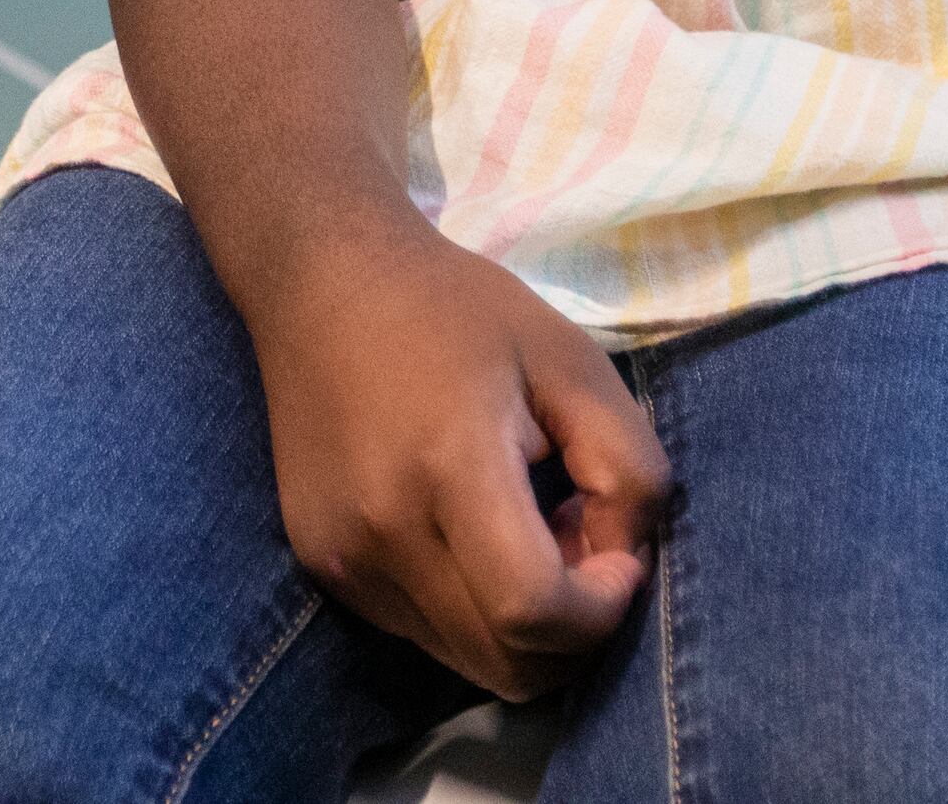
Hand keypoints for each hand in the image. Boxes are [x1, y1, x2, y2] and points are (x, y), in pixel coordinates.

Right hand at [247, 220, 665, 697]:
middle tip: (575, 541)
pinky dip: (467, 611)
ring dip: (519, 627)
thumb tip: (621, 560)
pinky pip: (420, 633)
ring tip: (521, 532)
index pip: (533, 612)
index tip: (617, 554)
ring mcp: (342, 559)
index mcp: (447, 467)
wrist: (321, 282)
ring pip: (466, 663)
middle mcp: (382, 533)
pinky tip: (466, 532)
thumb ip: (627, 465)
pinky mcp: (320, 567)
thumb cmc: (457, 310)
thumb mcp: (571, 360)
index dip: (599, 611)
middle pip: (507, 666)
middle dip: (571, 632)